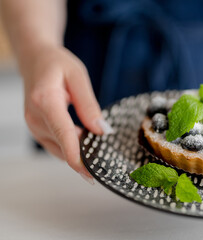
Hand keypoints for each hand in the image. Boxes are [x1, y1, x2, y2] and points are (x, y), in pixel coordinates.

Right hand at [22, 45, 112, 181]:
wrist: (35, 60)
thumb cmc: (56, 64)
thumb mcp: (78, 76)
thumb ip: (89, 105)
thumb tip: (101, 130)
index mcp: (45, 100)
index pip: (62, 132)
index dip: (76, 154)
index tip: (88, 172)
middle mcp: (35, 117)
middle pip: (62, 145)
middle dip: (85, 157)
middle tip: (108, 163)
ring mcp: (33, 125)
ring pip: (60, 149)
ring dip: (79, 153)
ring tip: (100, 154)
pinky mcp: (37, 129)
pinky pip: (57, 145)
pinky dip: (72, 148)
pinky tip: (87, 146)